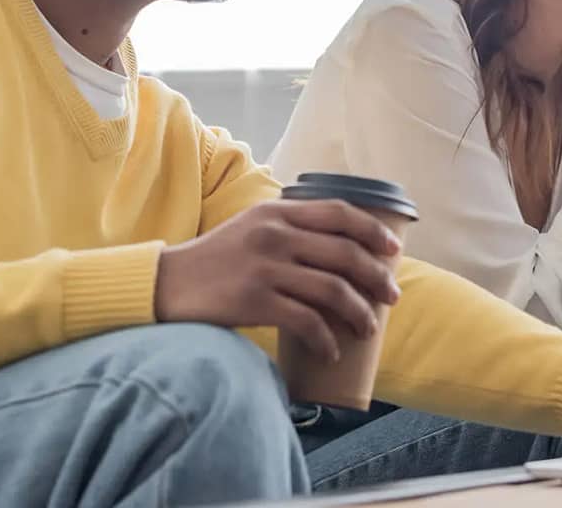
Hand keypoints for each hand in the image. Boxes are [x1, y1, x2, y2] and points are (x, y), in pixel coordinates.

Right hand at [154, 199, 402, 361]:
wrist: (168, 283)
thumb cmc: (215, 259)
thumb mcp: (251, 225)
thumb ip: (288, 225)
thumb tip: (338, 245)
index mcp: (277, 210)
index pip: (339, 212)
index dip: (373, 231)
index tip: (393, 250)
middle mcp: (275, 234)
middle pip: (345, 253)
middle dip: (377, 277)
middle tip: (392, 297)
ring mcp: (265, 267)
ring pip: (333, 289)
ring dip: (360, 312)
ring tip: (368, 328)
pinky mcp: (255, 301)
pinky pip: (306, 321)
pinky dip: (326, 339)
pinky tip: (332, 350)